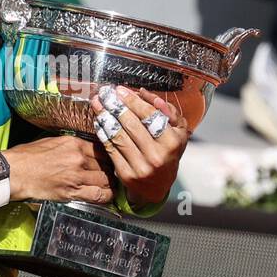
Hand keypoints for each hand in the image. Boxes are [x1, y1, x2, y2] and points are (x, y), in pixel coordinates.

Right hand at [1, 135, 113, 205]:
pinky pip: (98, 195)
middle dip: (110, 170)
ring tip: (110, 185)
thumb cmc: (27, 157)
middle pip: (106, 165)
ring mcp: (76, 176)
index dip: (108, 156)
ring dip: (109, 183)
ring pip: (106, 180)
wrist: (13, 172)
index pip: (101, 149)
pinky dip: (106, 196)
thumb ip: (71, 145)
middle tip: (111, 175)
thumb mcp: (51, 142)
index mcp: (74, 143)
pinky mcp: (71, 192)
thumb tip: (84, 149)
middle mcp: (78, 158)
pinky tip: (106, 196)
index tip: (109, 161)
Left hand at [89, 85, 189, 207]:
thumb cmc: (168, 153)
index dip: (133, 101)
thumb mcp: (178, 132)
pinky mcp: (126, 174)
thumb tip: (146, 95)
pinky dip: (103, 133)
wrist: (158, 186)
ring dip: (106, 117)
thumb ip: (168, 112)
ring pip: (119, 135)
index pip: (150, 116)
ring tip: (98, 104)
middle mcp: (157, 155)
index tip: (121, 90)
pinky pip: (111, 148)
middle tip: (105, 94)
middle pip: (132, 124)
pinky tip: (99, 121)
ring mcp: (141, 166)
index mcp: (172, 142)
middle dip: (116, 106)